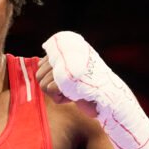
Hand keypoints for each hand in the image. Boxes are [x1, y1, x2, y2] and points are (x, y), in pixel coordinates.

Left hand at [40, 31, 148, 148]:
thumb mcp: (71, 76)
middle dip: (51, 87)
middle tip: (70, 89)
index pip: (41, 64)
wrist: (110, 101)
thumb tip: (38, 63)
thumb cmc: (90, 90)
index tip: (65, 84)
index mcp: (70, 48)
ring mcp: (68, 63)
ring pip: (42, 82)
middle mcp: (68, 51)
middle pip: (39, 74)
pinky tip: (75, 96)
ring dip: (56, 93)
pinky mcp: (68, 76)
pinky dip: (61, 99)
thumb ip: (56, 68)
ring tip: (73, 91)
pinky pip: (50, 90)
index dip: (49, 78)